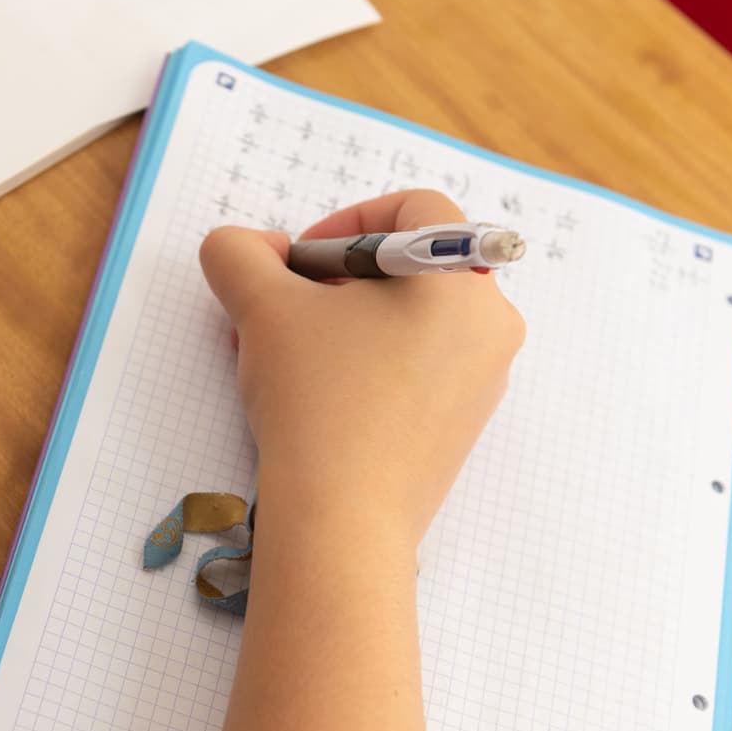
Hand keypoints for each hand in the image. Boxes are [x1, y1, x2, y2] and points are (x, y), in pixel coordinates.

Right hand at [199, 189, 523, 548]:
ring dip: (343, 323)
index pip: (414, 209)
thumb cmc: (316, 402)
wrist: (342, 522)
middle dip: (334, 280)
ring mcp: (483, 379)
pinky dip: (367, 363)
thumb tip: (249, 248)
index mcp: (463, 279)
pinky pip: (418, 367)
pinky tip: (315, 396)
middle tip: (281, 311)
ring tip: (286, 358)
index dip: (346, 219)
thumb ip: (240, 255)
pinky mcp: (462, 425)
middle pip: (411, 267)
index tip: (299, 263)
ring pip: (410, 320)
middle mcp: (491, 324)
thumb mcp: (262, 309)